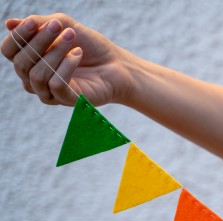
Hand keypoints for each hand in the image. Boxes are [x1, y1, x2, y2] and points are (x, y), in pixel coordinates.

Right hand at [2, 14, 133, 106]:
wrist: (117, 64)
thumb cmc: (90, 46)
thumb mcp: (63, 26)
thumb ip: (38, 24)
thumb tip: (9, 24)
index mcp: (29, 60)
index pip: (8, 51)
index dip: (17, 37)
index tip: (33, 22)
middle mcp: (34, 79)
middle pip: (21, 63)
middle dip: (39, 41)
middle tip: (60, 27)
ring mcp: (50, 93)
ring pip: (37, 75)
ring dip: (55, 53)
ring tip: (73, 39)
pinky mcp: (67, 101)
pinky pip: (56, 85)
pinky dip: (66, 67)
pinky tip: (78, 55)